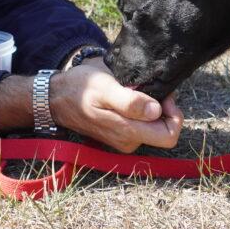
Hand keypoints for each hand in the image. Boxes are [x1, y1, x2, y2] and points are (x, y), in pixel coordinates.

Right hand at [49, 61, 183, 152]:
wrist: (56, 97)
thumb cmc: (80, 88)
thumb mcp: (104, 87)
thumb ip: (130, 102)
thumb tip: (156, 111)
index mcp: (128, 133)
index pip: (170, 135)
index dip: (173, 113)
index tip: (162, 94)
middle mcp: (129, 141)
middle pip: (165, 131)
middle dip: (165, 109)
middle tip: (152, 89)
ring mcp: (124, 139)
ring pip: (154, 127)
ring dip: (152, 108)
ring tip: (136, 89)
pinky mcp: (119, 133)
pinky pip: (142, 124)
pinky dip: (142, 110)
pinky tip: (129, 95)